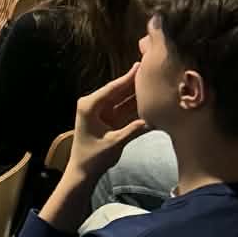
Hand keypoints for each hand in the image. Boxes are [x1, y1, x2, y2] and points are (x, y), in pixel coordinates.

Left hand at [66, 67, 147, 182]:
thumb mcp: (115, 143)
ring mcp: (101, 111)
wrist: (83, 171)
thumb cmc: (93, 158)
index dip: (128, 77)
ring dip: (136, 92)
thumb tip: (154, 120)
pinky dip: (134, 105)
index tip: (141, 65)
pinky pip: (123, 108)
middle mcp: (93, 104)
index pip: (113, 88)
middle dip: (134, 81)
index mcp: (89, 105)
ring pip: (122, 99)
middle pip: (118, 90)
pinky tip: (148, 97)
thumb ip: (133, 130)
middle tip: (150, 69)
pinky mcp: (107, 119)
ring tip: (153, 80)